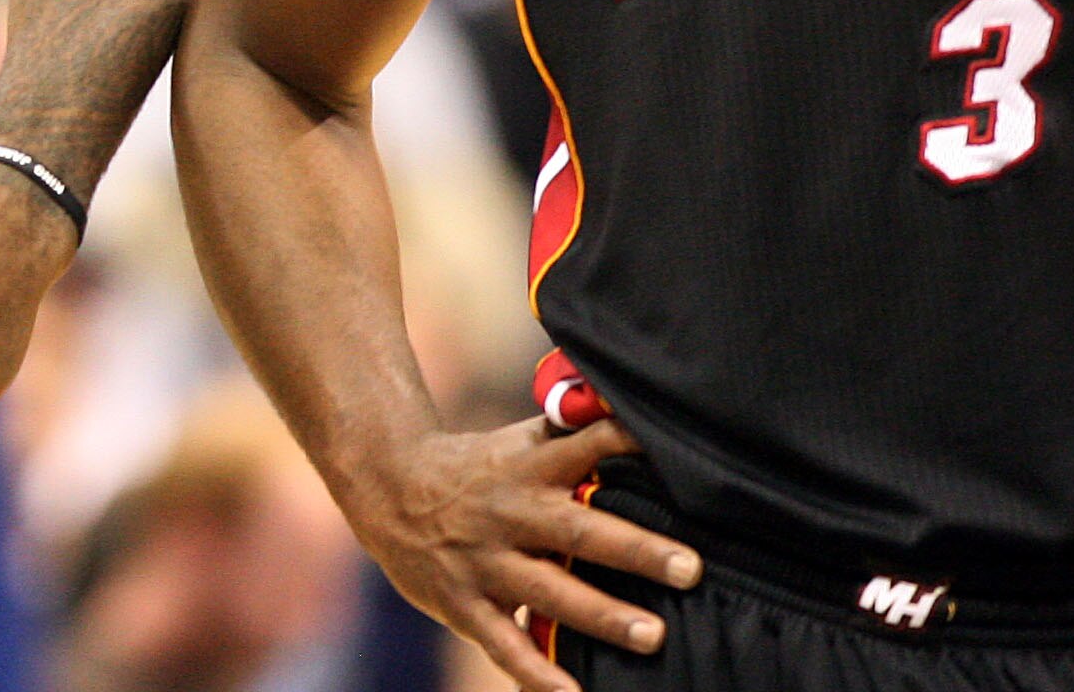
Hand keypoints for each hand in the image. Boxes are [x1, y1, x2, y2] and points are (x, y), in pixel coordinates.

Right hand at [335, 415, 698, 691]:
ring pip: (548, 592)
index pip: (581, 448)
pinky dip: (538, 674)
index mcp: (527, 469)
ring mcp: (484, 563)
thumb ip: (567, 434)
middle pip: (577, 531)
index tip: (665, 452)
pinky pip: (505, 645)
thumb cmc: (472, 468)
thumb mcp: (514, 444)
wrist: (384, 486)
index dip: (620, 445)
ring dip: (601, 614)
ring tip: (652, 635)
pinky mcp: (464, 605)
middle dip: (634, 550)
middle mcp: (509, 515)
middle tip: (689, 568)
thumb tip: (624, 408)